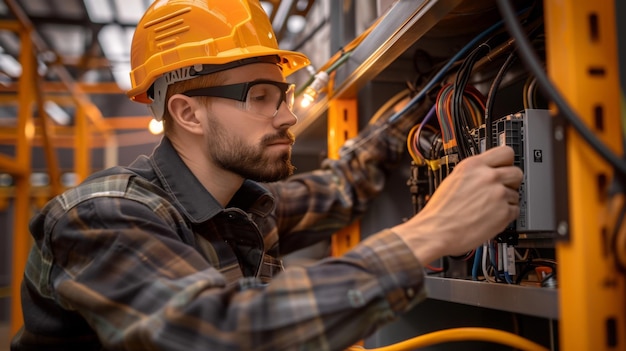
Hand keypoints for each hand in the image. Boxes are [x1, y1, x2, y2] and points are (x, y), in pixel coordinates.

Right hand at [392, 146, 523, 265]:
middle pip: (517, 172)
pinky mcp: (504, 213)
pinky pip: (515, 210)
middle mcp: (488, 177)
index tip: (504, 167)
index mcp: (474, 166)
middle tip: (500, 189)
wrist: (436, 231)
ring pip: (516, 194)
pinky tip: (490, 217)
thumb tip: (487, 172)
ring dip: (506, 201)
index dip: (506, 162)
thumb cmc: (440, 210)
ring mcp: (498, 195)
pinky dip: (506, 215)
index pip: (506, 152)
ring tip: (488, 208)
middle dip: (510, 182)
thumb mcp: (454, 179)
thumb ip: (474, 173)